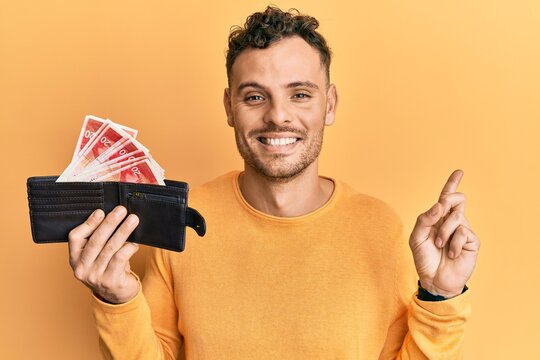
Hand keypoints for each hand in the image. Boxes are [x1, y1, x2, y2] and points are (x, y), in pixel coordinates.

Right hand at [68, 206, 140, 303]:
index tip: (101, 211)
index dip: (88, 223)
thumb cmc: (108, 268)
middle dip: (110, 223)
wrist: (117, 295)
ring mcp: (95, 276)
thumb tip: (110, 215)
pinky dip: (129, 247)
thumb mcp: (98, 254)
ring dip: (123, 231)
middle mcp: (82, 268)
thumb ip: (99, 238)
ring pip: (110, 248)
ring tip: (133, 220)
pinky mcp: (110, 281)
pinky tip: (135, 242)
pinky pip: (120, 259)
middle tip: (121, 210)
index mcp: (75, 259)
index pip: (75, 237)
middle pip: (95, 241)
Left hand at [409, 170, 479, 297]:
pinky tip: (451, 253)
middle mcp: (452, 221)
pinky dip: (453, 243)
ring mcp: (463, 230)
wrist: (434, 280)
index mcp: (437, 218)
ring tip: (440, 245)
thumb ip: (424, 219)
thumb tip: (439, 205)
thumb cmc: (424, 258)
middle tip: (441, 209)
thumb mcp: (416, 238)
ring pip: (456, 216)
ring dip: (444, 232)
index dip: (452, 184)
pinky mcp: (472, 241)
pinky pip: (463, 232)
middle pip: (455, 199)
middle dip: (447, 200)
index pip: (445, 198)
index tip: (459, 171)